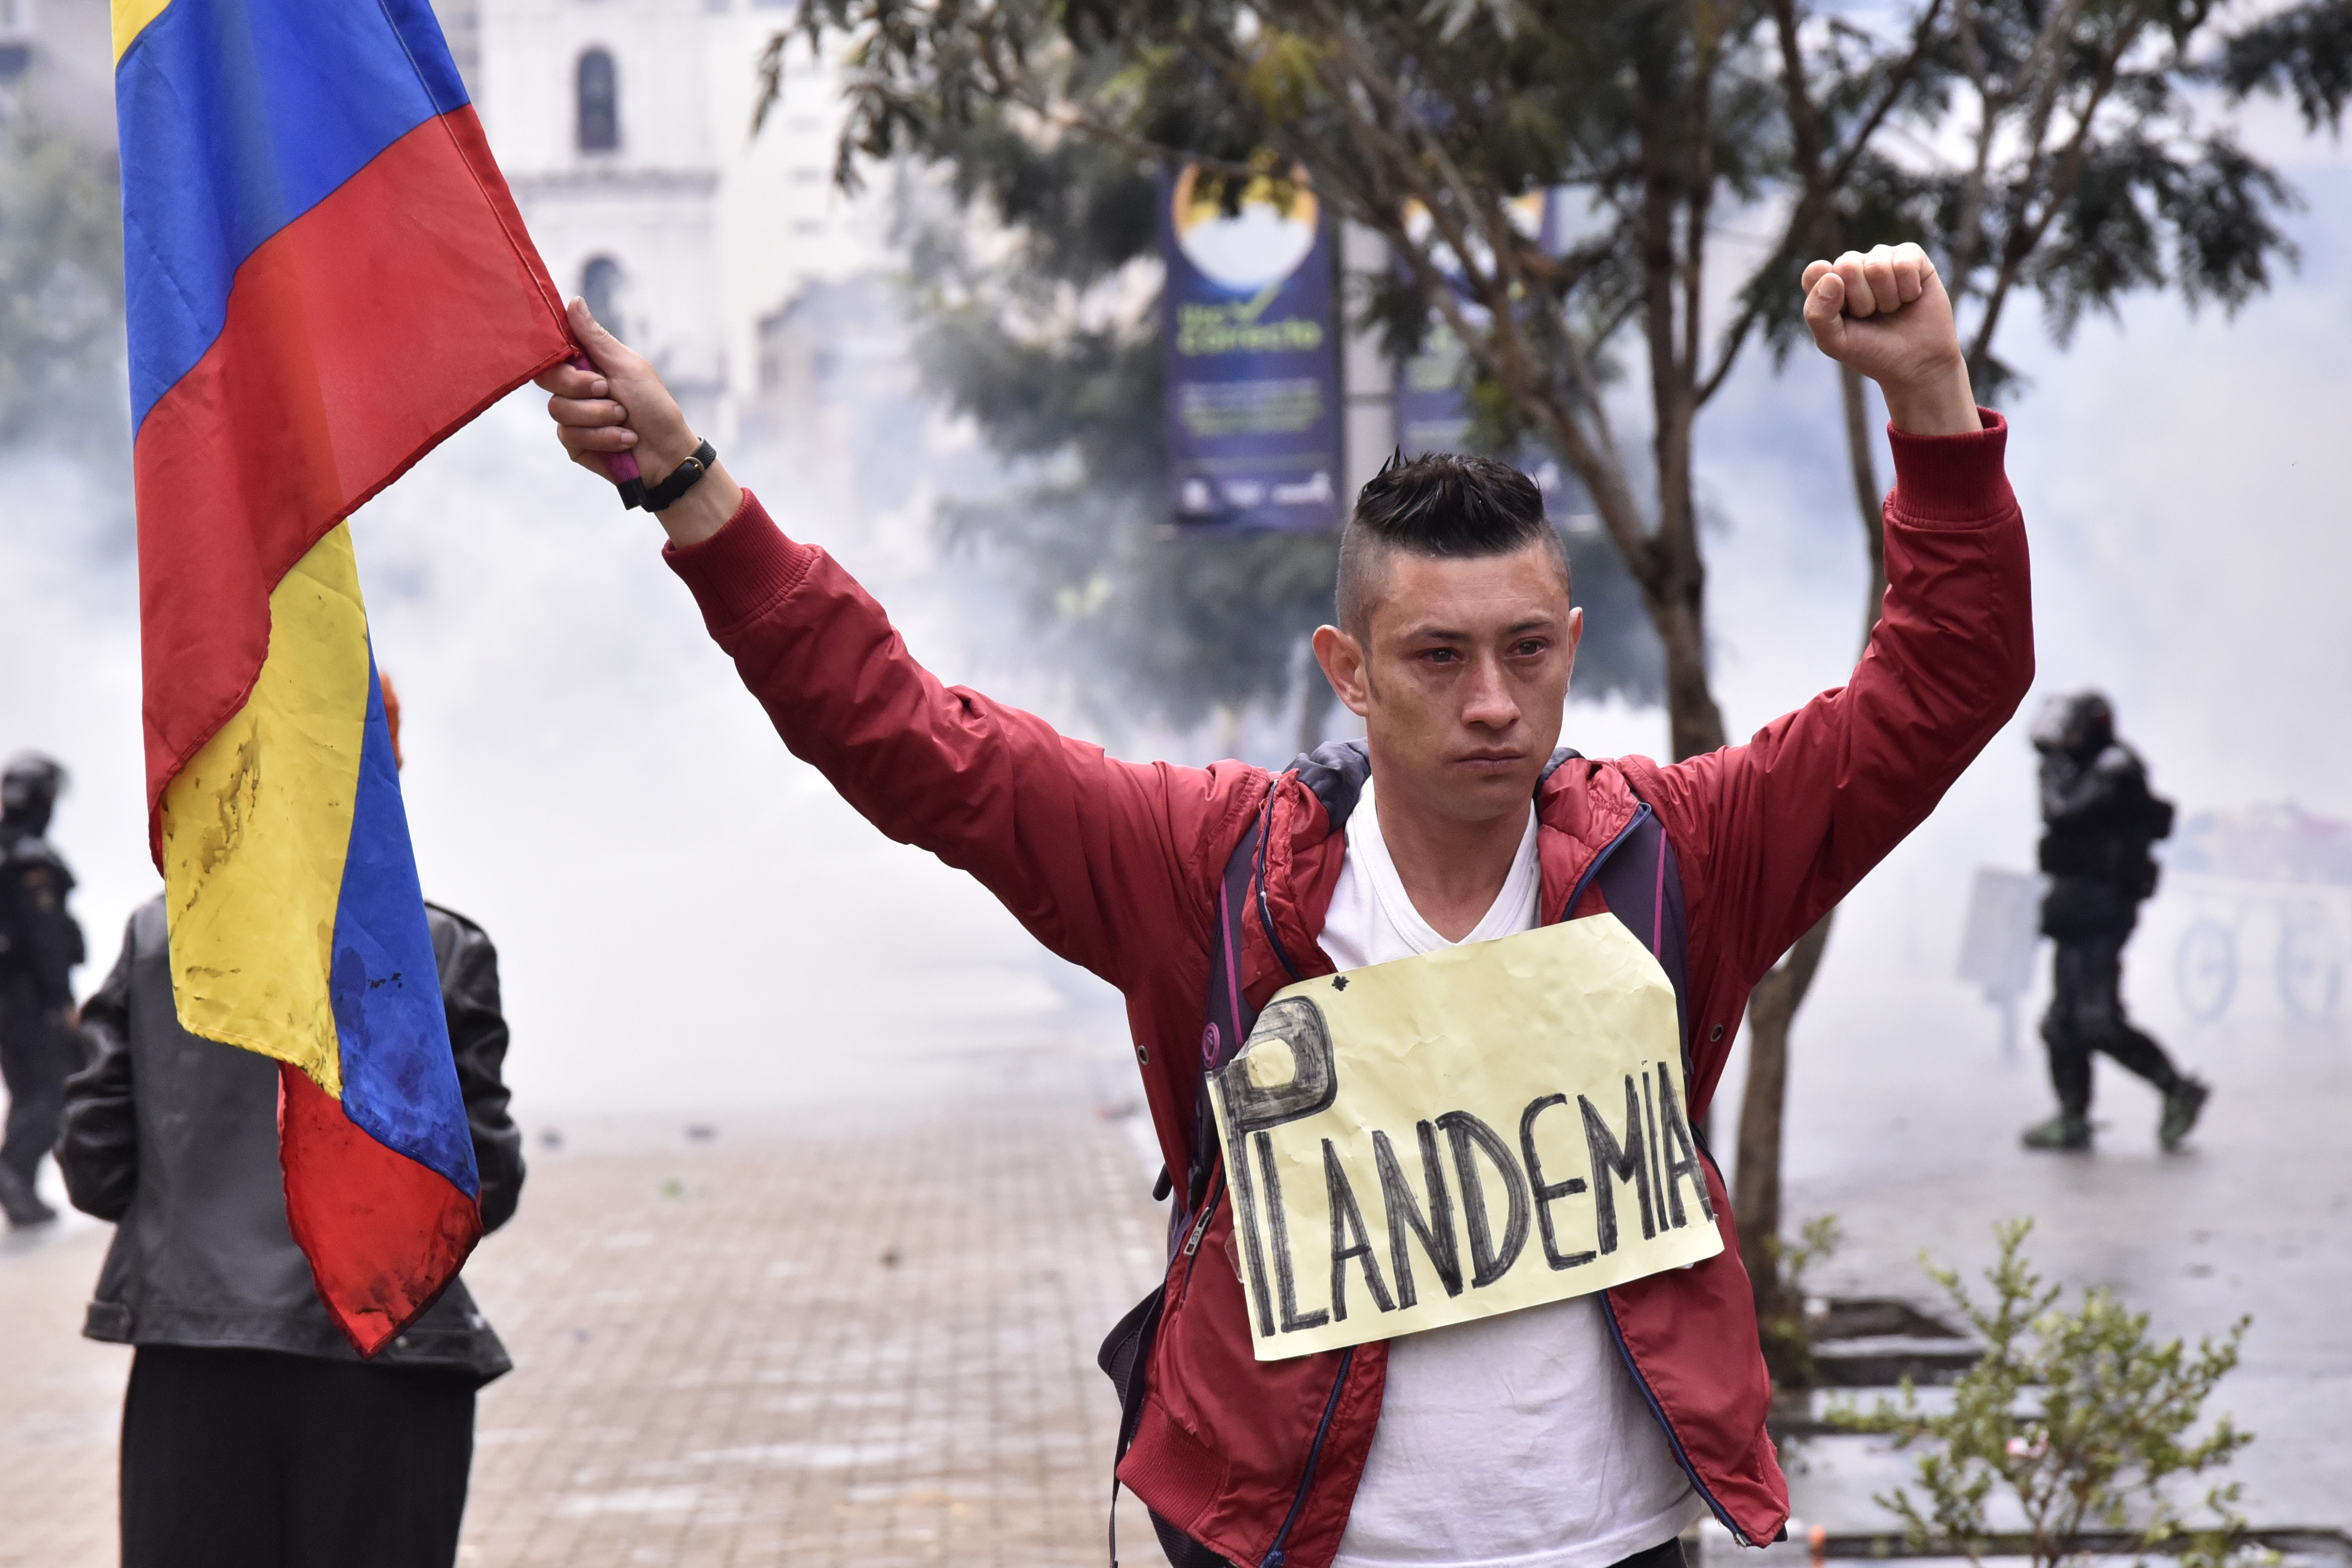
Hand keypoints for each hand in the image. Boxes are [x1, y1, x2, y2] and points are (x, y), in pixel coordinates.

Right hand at [534, 297, 741, 545]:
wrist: (668, 452)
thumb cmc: (653, 406)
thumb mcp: (627, 366)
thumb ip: (595, 338)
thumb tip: (573, 300)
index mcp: (587, 365)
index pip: (553, 352)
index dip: (557, 355)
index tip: (579, 360)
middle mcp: (574, 390)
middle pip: (548, 379)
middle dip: (581, 386)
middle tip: (608, 391)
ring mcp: (572, 418)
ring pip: (559, 409)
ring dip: (599, 416)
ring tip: (625, 420)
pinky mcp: (574, 444)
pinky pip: (570, 435)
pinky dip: (603, 437)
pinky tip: (624, 439)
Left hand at [1801, 243, 1981, 435]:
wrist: (1917, 362)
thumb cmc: (1871, 350)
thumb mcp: (1834, 342)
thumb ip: (1817, 314)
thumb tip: (1831, 277)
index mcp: (1827, 284)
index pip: (1815, 273)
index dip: (1829, 297)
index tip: (1845, 315)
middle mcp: (1853, 266)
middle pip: (1847, 265)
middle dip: (1862, 300)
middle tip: (1872, 315)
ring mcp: (1881, 258)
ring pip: (1877, 266)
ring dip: (1887, 298)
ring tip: (1892, 309)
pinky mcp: (1911, 256)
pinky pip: (1905, 262)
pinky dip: (1909, 289)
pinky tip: (1911, 297)